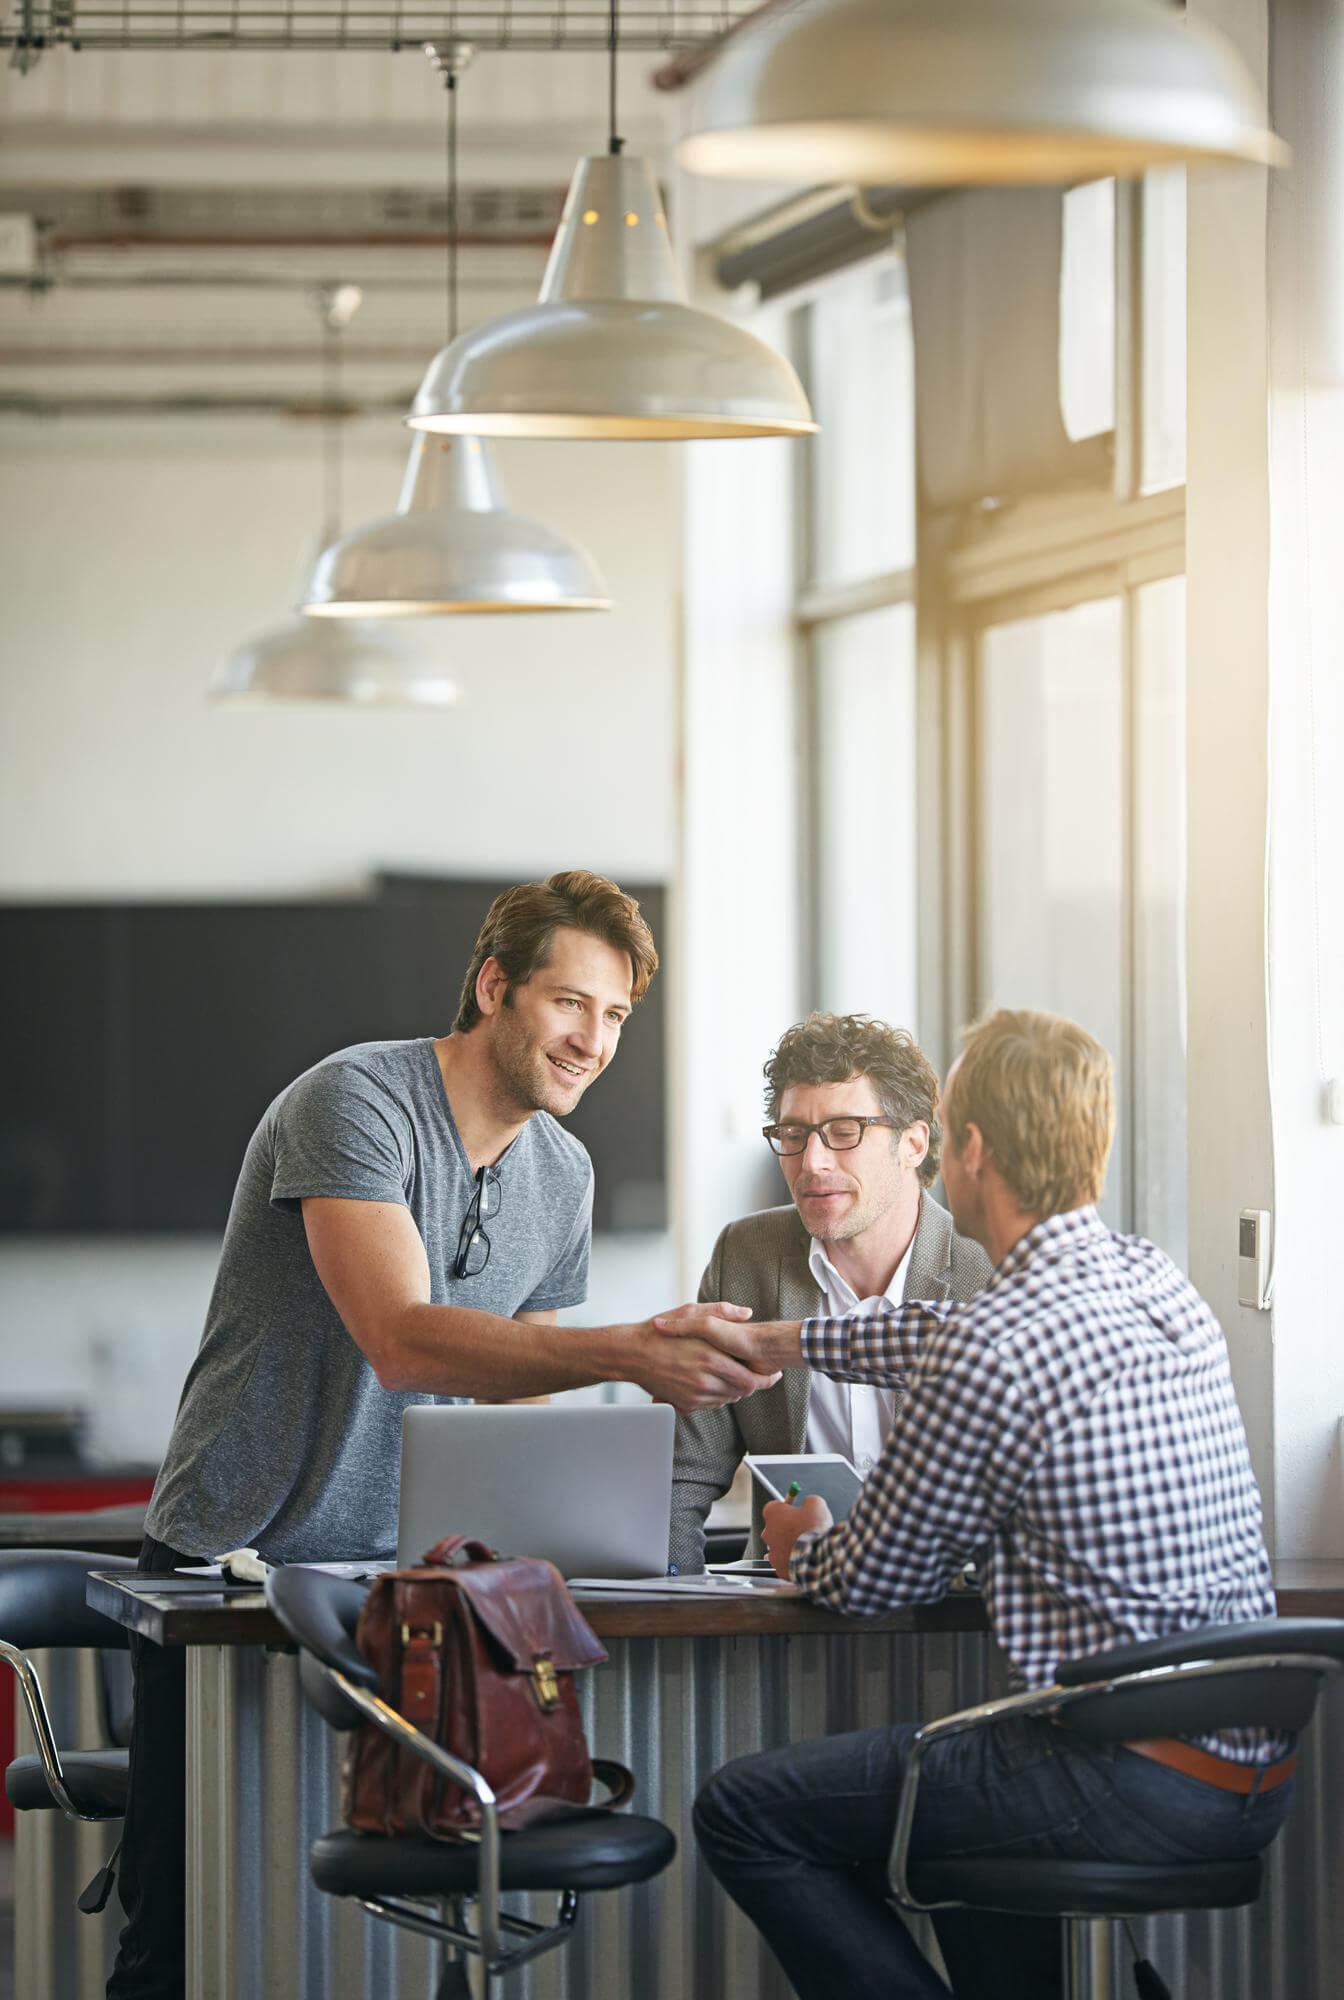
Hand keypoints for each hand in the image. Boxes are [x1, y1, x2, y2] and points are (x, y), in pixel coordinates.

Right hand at [628, 1301, 780, 1413]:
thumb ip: (722, 1312)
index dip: (765, 1379)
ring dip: (736, 1391)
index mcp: (710, 1358)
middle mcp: (704, 1380)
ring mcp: (694, 1395)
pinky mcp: (685, 1404)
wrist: (631, 1354)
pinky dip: (718, 1396)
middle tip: (758, 1376)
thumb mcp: (690, 1313)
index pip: (750, 1379)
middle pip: (742, 1392)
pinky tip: (716, 1382)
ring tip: (736, 1376)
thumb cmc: (660, 1332)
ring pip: (728, 1400)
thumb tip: (746, 1313)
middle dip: (753, 1385)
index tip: (773, 1373)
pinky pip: (711, 1405)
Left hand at [762, 1494, 831, 1578]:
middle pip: (775, 1527)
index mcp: (772, 1513)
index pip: (775, 1507)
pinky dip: (793, 1561)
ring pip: (779, 1547)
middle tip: (803, 1529)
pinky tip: (804, 1558)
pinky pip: (784, 1562)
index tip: (797, 1510)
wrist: (816, 1556)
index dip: (787, 1508)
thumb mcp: (816, 1504)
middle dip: (787, 1528)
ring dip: (789, 1545)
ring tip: (806, 1546)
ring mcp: (772, 1552)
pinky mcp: (778, 1567)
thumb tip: (809, 1503)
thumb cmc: (814, 1528)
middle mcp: (767, 1532)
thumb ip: (808, 1502)